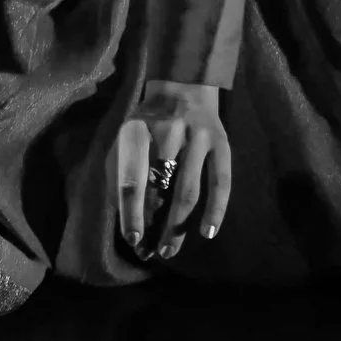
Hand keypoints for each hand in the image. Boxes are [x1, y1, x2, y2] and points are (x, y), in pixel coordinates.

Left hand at [115, 79, 231, 260]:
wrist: (184, 87)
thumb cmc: (148, 122)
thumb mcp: (126, 137)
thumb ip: (119, 171)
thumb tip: (123, 216)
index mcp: (137, 130)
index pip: (132, 178)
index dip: (131, 212)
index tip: (133, 239)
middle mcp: (168, 130)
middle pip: (161, 188)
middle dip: (156, 224)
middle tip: (153, 253)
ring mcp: (198, 136)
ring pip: (188, 189)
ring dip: (179, 225)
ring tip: (170, 249)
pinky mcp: (221, 143)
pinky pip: (221, 182)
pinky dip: (215, 209)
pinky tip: (207, 232)